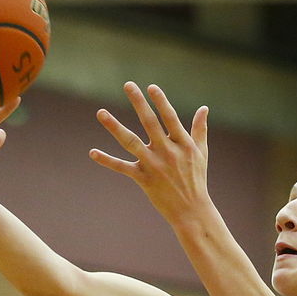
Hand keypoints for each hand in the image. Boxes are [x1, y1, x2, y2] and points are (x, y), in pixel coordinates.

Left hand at [89, 82, 211, 227]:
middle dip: (139, 103)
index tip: (150, 87)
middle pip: (150, 123)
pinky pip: (122, 167)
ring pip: (131, 142)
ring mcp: (154, 165)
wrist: (191, 210)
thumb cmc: (196, 179)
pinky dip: (107, 161)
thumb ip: (200, 129)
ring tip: (101, 112)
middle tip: (128, 85)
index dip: (160, 101)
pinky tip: (92, 152)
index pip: (170, 117)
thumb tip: (204, 108)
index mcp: (183, 143)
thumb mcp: (201, 153)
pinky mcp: (143, 179)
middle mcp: (167, 151)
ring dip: (114, 126)